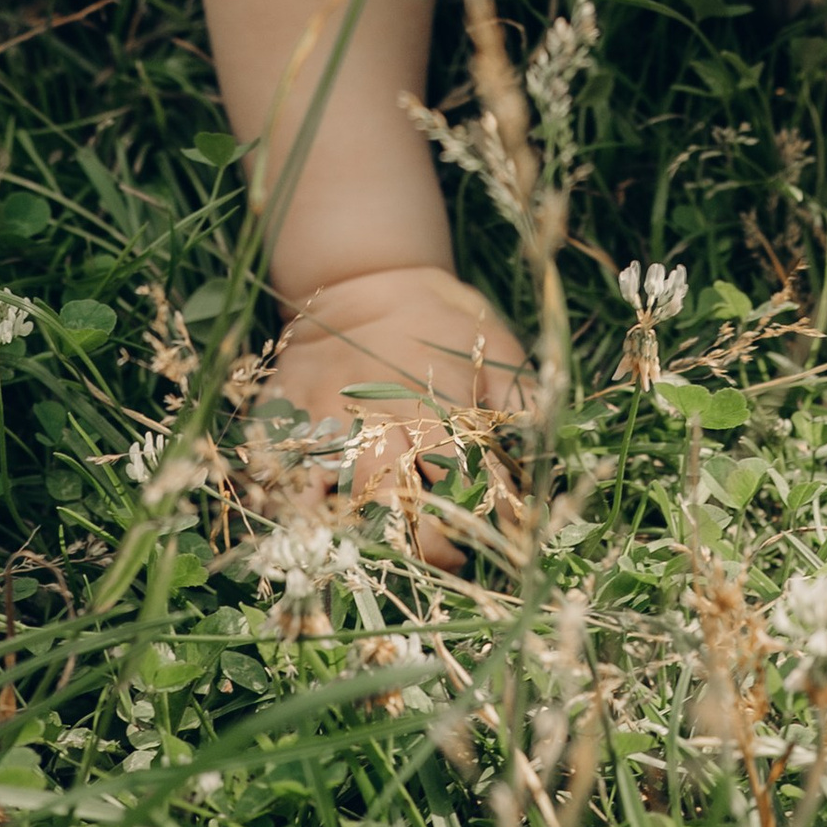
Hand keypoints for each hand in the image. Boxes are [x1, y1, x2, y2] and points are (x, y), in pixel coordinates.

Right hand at [270, 265, 529, 562]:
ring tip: (387, 554)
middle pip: (398, 493)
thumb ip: (520, 396)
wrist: (362, 272)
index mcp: (436, 396)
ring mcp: (330, 412)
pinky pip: (283, 469)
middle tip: (447, 554)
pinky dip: (296, 507)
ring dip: (365, 532)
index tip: (496, 539)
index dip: (482, 515)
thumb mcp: (494, 341)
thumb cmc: (437, 314)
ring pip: (342, 488)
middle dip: (424, 539)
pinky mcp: (291, 411)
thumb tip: (543, 449)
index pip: (465, 472)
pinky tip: (315, 530)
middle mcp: (382, 410)